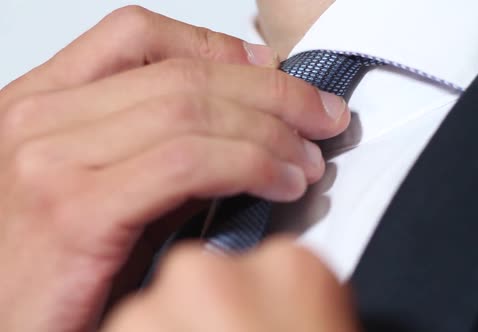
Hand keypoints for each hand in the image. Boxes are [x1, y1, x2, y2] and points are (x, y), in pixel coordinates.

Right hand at [0, 6, 349, 331]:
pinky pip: (187, 163)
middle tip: (320, 116)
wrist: (2, 330)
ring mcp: (51, 161)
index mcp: (40, 104)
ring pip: (190, 111)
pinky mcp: (76, 212)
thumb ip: (156, 152)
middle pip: (180, 75)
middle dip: (270, 92)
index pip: (134, 36)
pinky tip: (281, 183)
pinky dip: (250, 165)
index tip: (269, 72)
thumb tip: (240, 128)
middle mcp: (39, 120)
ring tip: (308, 159)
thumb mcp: (99, 192)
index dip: (215, 46)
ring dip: (269, 131)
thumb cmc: (44, 270)